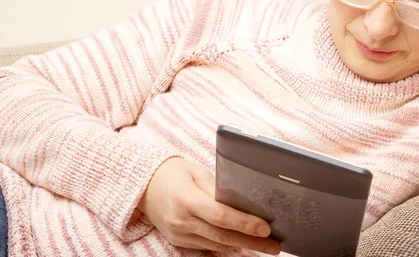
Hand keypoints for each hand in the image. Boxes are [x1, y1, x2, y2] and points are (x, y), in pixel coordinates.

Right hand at [138, 158, 280, 254]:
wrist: (143, 186)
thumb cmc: (173, 173)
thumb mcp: (197, 172)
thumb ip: (218, 188)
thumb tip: (244, 202)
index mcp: (186, 199)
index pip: (220, 216)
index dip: (244, 223)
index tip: (265, 228)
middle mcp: (181, 220)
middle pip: (222, 236)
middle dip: (251, 242)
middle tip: (275, 245)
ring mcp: (179, 234)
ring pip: (216, 245)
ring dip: (242, 246)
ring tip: (266, 245)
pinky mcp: (178, 241)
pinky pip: (207, 246)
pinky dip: (226, 245)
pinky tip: (242, 243)